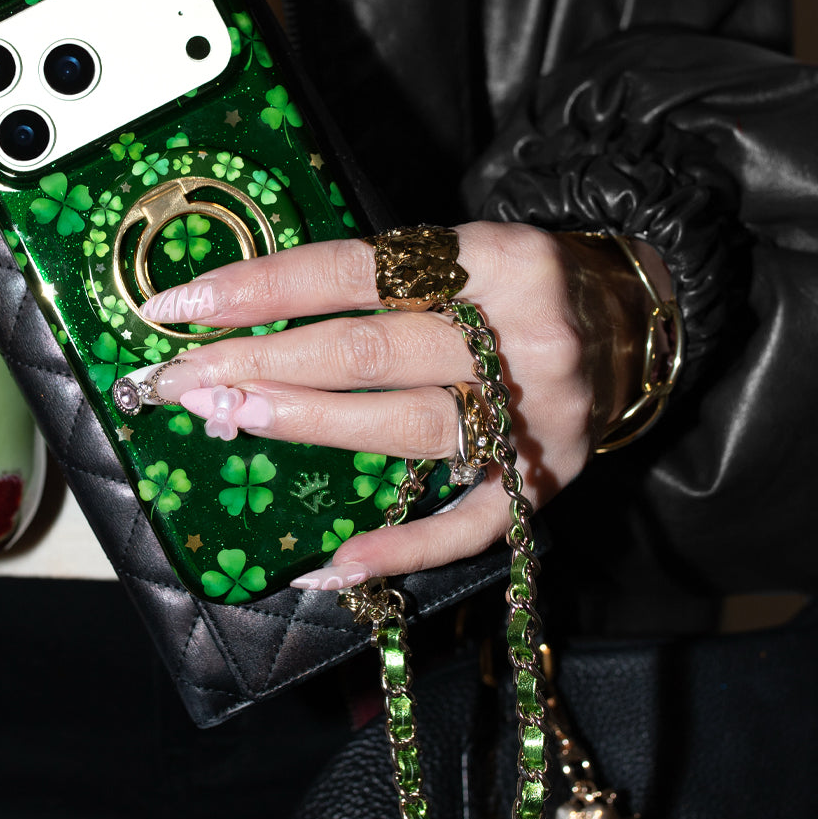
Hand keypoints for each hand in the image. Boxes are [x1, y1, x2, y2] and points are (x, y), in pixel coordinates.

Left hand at [128, 222, 654, 588]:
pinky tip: (330, 565)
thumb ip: (377, 281)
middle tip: (180, 377)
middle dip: (259, 364)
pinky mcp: (546, 482)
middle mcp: (522, 335)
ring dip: (304, 426)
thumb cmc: (518, 288)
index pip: (354, 270)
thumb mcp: (462, 252)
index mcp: (495, 259)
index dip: (261, 288)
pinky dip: (399, 548)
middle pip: (367, 353)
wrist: (637, 326)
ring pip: (403, 427)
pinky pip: (467, 528)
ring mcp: (536, 417)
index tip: (181, 305)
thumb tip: (248, 318)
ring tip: (228, 417)